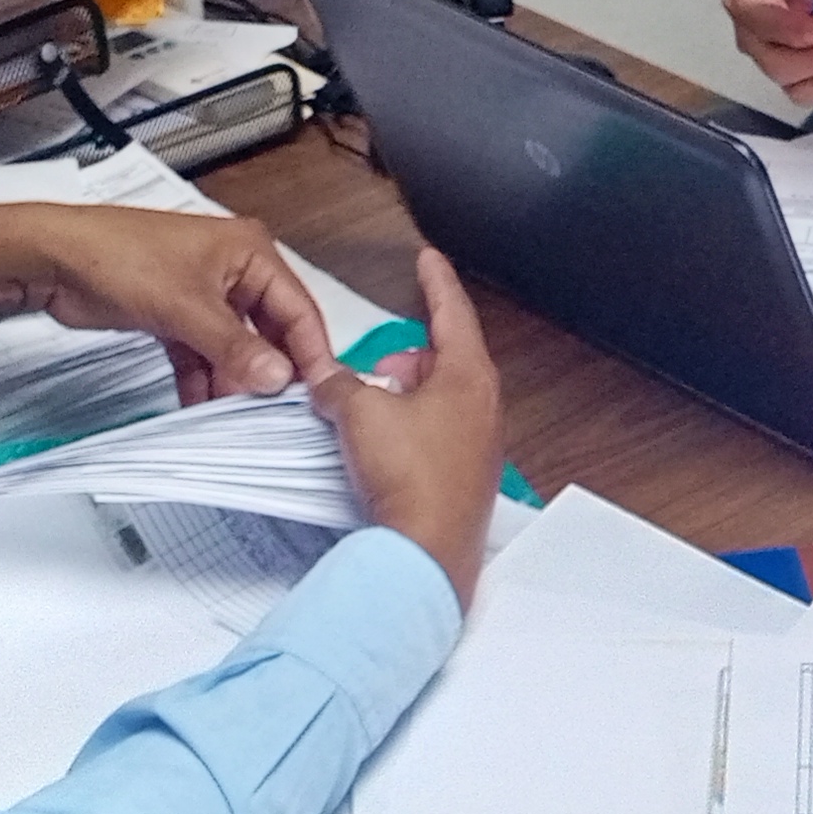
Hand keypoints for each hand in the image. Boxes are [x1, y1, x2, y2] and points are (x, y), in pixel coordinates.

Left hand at [0, 197, 327, 401]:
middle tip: (272, 412)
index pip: (298, 309)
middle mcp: (234, 271)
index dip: (310, 353)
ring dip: (232, 381)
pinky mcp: (176, 315)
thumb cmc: (115, 254)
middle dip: (266, 372)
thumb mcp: (184, 306)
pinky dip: (203, 379)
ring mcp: (204, 295)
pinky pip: (204, 354)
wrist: (52, 258)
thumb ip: (234, 346)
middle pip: (269, 332)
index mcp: (249, 252)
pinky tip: (199, 405)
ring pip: (235, 348)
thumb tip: (275, 377)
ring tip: (233, 415)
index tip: (317, 394)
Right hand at [299, 247, 502, 605]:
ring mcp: (478, 445)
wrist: (426, 554)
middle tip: (373, 369)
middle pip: (442, 360)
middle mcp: (483, 408)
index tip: (429, 259)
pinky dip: (408, 431)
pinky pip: (435, 436)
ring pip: (437, 401)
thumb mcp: (359, 414)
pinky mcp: (465, 478)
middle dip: (404, 359)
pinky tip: (381, 450)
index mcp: (469, 377)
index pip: (453, 312)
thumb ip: (339, 385)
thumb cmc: (411, 481)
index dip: (435, 282)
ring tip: (369, 413)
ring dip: (403, 399)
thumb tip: (329, 380)